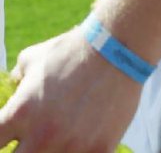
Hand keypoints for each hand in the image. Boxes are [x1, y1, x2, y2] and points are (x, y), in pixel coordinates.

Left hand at [0, 27, 141, 152]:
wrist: (119, 49)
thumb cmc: (74, 50)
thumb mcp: (35, 57)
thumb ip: (18, 77)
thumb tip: (14, 85)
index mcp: (21, 113)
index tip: (9, 137)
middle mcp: (42, 135)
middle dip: (21, 152)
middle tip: (34, 141)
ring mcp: (71, 147)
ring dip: (51, 152)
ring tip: (60, 138)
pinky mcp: (97, 152)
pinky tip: (82, 142)